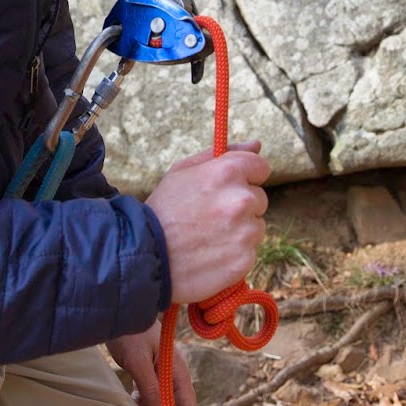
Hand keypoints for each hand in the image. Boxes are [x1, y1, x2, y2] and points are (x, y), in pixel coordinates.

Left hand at [107, 319, 197, 405]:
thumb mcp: (139, 363)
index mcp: (176, 368)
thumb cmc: (130, 333)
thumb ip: (151, 391)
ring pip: (161, 399)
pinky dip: (144, 403)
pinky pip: (148, 391)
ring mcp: (158, 369)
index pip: (188, 403)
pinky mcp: (145, 368)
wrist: (116, 308)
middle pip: (175, 403)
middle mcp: (171, 370)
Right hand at [146, 140, 269, 304]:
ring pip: (256, 227)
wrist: (144, 255)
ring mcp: (245, 232)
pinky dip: (235, 255)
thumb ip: (224, 154)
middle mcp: (240, 200)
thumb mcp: (183, 172)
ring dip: (240, 232)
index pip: (261, 167)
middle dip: (241, 206)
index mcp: (227, 172)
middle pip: (259, 199)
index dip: (245, 178)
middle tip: (211, 217)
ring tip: (208, 237)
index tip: (229, 188)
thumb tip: (256, 145)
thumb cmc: (163, 209)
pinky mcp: (244, 260)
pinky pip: (249, 253)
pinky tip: (210, 255)